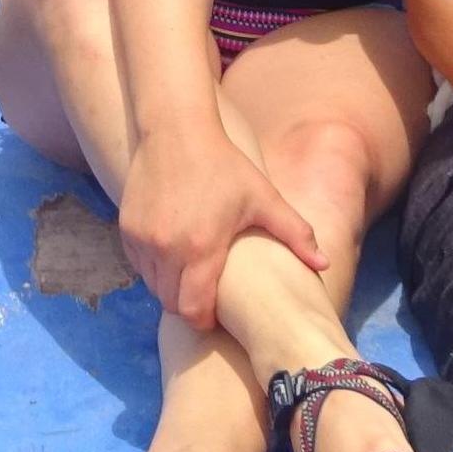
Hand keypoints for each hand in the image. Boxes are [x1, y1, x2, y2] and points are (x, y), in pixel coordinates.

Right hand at [118, 127, 327, 330]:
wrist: (177, 131)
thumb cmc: (225, 165)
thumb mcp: (263, 197)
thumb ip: (295, 233)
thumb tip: (325, 264)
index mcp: (202, 248)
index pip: (194, 311)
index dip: (205, 320)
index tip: (217, 316)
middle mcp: (167, 249)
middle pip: (171, 303)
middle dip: (188, 306)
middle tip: (206, 298)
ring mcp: (143, 240)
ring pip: (153, 286)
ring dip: (170, 287)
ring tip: (191, 275)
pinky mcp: (127, 230)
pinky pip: (139, 266)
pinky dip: (154, 268)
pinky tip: (173, 254)